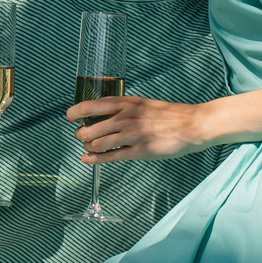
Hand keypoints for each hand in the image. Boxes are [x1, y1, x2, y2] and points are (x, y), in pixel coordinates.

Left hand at [66, 93, 214, 162]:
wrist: (192, 125)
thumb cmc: (168, 115)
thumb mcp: (142, 104)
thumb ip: (123, 109)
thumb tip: (101, 114)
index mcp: (126, 103)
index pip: (91, 105)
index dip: (75, 112)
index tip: (69, 117)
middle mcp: (126, 117)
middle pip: (89, 128)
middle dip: (81, 135)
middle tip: (82, 136)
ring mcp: (132, 135)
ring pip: (97, 144)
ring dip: (88, 147)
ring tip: (89, 148)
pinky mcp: (140, 151)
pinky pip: (110, 156)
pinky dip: (95, 159)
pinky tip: (88, 159)